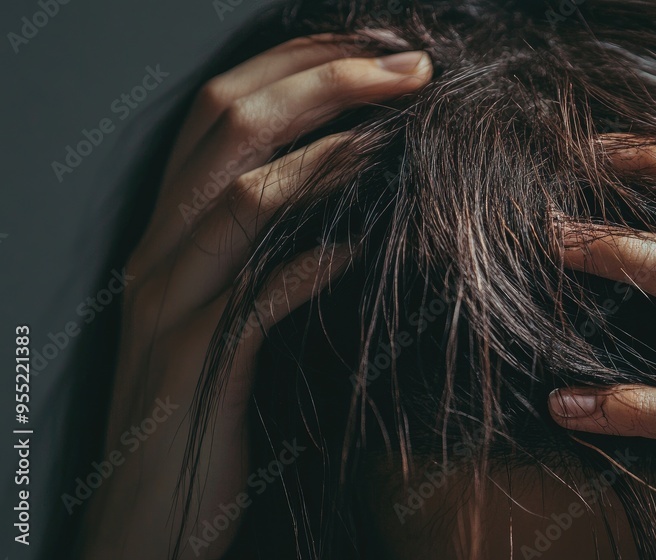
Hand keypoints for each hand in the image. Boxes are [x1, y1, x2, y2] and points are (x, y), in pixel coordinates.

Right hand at [79, 35, 431, 559]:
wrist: (147, 516)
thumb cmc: (204, 407)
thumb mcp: (228, 313)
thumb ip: (268, 251)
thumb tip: (354, 198)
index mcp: (168, 228)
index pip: (221, 107)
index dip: (297, 61)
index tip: (377, 46)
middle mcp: (159, 252)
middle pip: (230, 127)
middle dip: (325, 79)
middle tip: (412, 66)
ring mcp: (172, 305)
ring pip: (243, 198)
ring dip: (333, 155)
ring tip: (406, 131)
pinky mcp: (196, 366)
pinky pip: (261, 295)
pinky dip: (319, 258)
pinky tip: (372, 242)